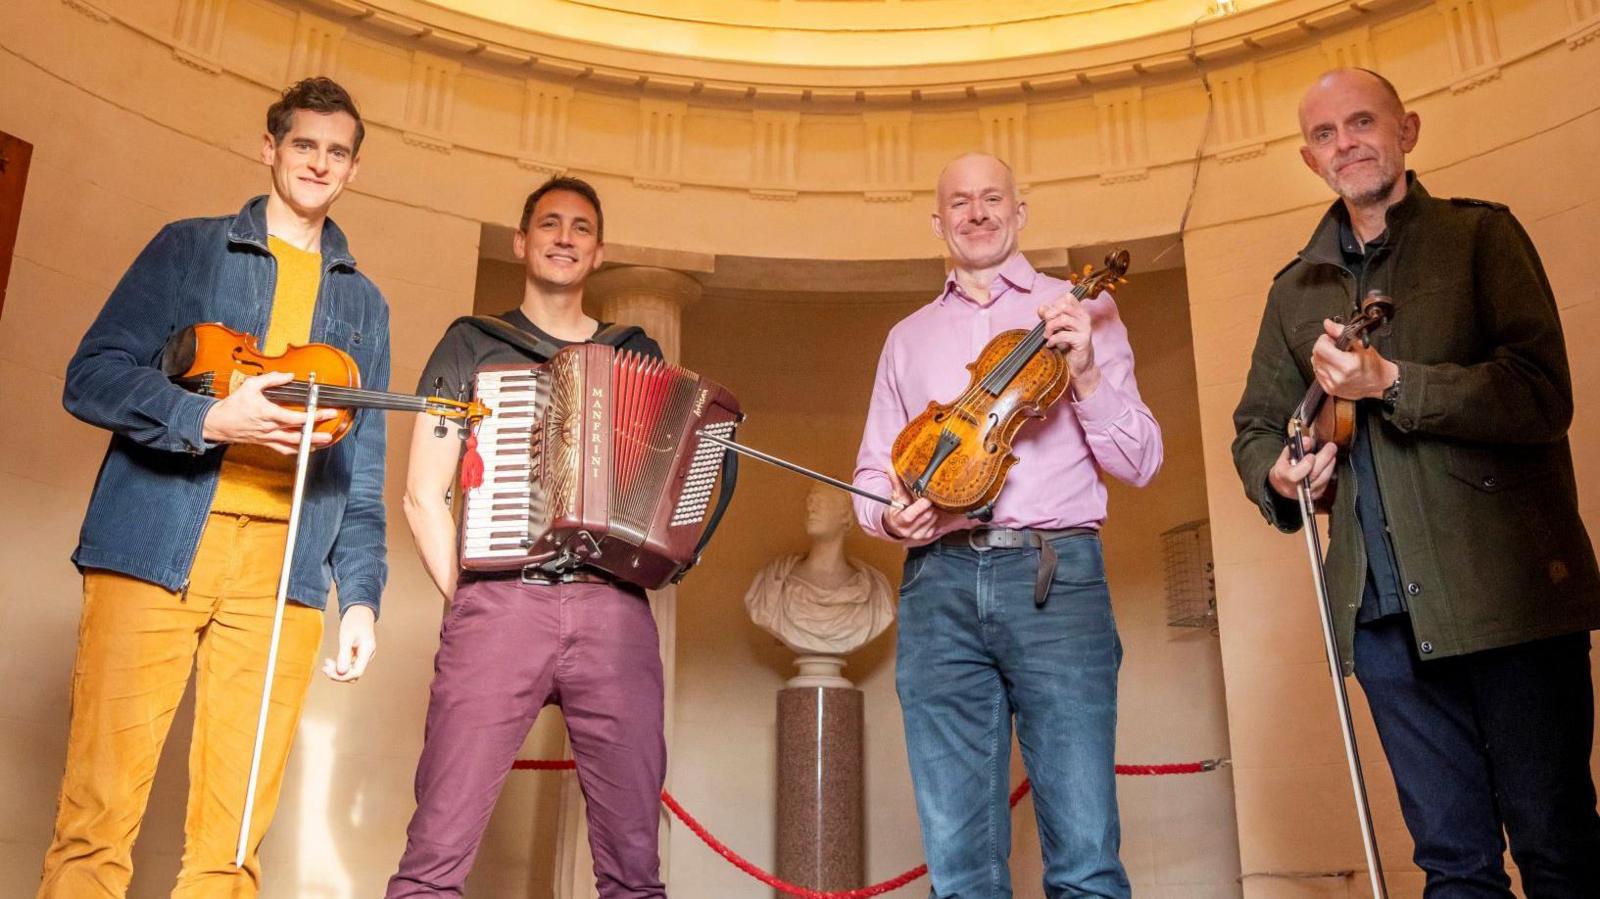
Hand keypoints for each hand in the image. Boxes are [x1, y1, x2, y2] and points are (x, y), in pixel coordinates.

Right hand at [201, 370, 335, 453]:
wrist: (218, 423)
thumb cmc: (233, 405)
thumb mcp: (250, 386)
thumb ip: (271, 379)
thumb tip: (288, 375)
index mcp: (266, 413)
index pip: (293, 418)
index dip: (311, 416)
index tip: (325, 412)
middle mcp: (269, 428)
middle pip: (296, 433)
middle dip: (315, 433)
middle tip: (330, 433)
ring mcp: (268, 437)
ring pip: (292, 444)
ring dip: (309, 444)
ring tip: (324, 441)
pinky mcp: (266, 442)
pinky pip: (283, 449)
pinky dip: (297, 450)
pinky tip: (308, 449)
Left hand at [323, 604, 375, 682]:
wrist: (360, 611)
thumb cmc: (354, 620)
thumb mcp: (346, 637)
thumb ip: (344, 655)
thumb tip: (341, 673)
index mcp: (367, 651)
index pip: (357, 672)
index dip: (342, 676)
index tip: (328, 671)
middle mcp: (367, 656)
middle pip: (354, 675)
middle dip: (339, 674)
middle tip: (325, 667)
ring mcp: (363, 656)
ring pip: (351, 671)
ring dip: (338, 671)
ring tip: (326, 664)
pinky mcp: (358, 654)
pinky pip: (349, 665)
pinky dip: (339, 665)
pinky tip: (330, 661)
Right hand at [882, 476, 943, 541]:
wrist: (895, 524)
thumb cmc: (896, 508)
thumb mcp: (895, 495)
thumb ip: (895, 481)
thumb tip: (890, 466)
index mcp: (899, 520)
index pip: (910, 515)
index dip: (920, 506)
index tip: (926, 497)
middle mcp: (908, 530)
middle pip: (926, 515)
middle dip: (929, 505)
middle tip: (927, 497)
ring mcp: (918, 535)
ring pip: (933, 519)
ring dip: (933, 510)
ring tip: (927, 504)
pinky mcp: (926, 537)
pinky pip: (936, 525)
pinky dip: (934, 517)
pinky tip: (928, 512)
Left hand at [1039, 294, 1100, 396]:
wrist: (1078, 366)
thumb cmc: (1066, 347)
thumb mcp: (1056, 329)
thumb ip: (1049, 317)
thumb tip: (1041, 308)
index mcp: (1079, 312)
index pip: (1067, 297)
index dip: (1054, 304)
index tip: (1047, 317)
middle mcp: (1084, 317)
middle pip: (1064, 305)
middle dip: (1050, 315)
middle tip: (1045, 326)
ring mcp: (1085, 328)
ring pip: (1064, 318)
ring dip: (1050, 327)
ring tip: (1046, 336)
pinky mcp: (1083, 340)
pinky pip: (1064, 335)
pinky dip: (1053, 339)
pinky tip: (1050, 344)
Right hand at [1268, 436, 1338, 501]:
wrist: (1283, 486)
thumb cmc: (1284, 469)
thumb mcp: (1284, 457)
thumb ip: (1294, 448)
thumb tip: (1308, 441)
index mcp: (1283, 478)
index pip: (1295, 475)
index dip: (1305, 465)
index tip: (1311, 455)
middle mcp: (1295, 488)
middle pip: (1313, 474)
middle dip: (1324, 459)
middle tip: (1331, 447)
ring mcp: (1307, 493)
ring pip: (1323, 478)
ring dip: (1330, 464)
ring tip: (1332, 453)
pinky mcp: (1316, 494)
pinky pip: (1326, 482)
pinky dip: (1329, 471)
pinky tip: (1329, 463)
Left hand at [1311, 319, 1399, 401]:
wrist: (1379, 383)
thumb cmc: (1373, 365)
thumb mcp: (1361, 344)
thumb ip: (1341, 332)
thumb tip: (1328, 324)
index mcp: (1346, 366)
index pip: (1320, 347)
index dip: (1324, 339)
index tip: (1332, 339)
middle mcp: (1337, 377)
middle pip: (1316, 355)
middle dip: (1323, 347)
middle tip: (1336, 347)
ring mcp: (1332, 385)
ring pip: (1315, 364)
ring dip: (1322, 357)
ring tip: (1337, 357)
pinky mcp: (1329, 389)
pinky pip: (1317, 373)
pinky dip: (1323, 367)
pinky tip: (1334, 366)